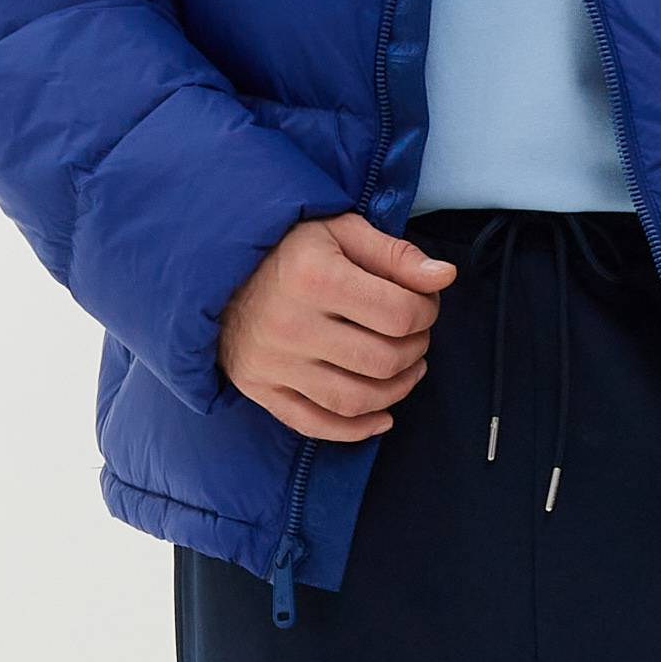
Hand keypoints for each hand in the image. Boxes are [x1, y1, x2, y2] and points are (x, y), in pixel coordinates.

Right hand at [220, 211, 456, 440]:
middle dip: (415, 350)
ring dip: (396, 390)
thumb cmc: (288, 248)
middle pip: (383, 361)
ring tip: (405, 370)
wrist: (216, 270)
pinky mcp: (260, 388)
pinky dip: (356, 429)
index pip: (400, 314)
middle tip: (413, 334)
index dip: (427, 311)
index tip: (423, 304)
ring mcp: (273, 363)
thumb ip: (396, 255)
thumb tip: (444, 277)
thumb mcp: (341, 232)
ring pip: (356, 399)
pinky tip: (382, 416)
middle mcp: (291, 325)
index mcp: (315, 277)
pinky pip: (316, 424)